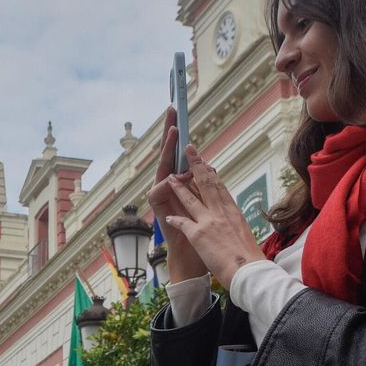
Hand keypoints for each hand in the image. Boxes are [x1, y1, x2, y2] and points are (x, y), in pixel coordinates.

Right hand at [147, 107, 205, 283]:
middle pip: (168, 154)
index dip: (181, 135)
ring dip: (168, 149)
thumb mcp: (206, 203)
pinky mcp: (156, 206)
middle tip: (172, 110)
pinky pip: (160, 190)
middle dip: (169, 132)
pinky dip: (168, 182)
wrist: (193, 254)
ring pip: (164, 167)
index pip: (180, 154)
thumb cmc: (202, 230)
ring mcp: (160, 193)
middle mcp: (168, 184)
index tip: (181, 113)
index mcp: (181, 182)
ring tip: (173, 131)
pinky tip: (173, 172)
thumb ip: (203, 184)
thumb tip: (209, 166)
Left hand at [159, 144, 265, 289]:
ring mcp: (209, 222)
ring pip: (191, 199)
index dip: (211, 173)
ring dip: (179, 187)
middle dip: (195, 166)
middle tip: (188, 150)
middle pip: (206, 185)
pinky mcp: (199, 235)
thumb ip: (234, 222)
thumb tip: (232, 218)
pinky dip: (176, 219)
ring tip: (169, 177)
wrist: (248, 271)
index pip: (219, 188)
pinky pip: (183, 223)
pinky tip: (169, 216)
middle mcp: (221, 213)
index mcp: (233, 211)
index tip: (205, 163)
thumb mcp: (244, 232)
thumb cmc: (249, 257)